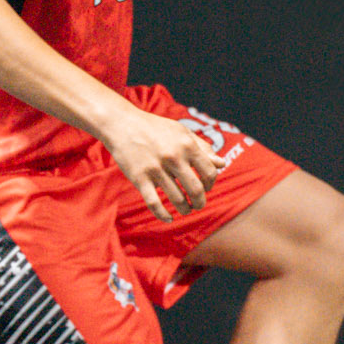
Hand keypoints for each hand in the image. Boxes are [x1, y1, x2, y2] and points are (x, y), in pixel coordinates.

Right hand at [104, 105, 227, 221]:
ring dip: (184, 209)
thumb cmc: (156, 129)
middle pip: (196, 190)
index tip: (206, 187)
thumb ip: (203, 148)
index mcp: (187, 145)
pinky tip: (169, 218)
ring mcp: (155, 169)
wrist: (122, 124)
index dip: (211, 184)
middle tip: (198, 205)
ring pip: (177, 199)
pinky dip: (163, 215)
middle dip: (200, 202)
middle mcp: (173, 157)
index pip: (210, 172)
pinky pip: (154, 203)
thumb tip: (221, 164)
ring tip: (185, 210)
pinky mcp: (139, 178)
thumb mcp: (182, 132)